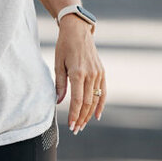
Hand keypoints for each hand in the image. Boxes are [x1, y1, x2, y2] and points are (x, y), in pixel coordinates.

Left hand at [54, 15, 105, 132]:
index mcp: (77, 72)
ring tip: (82, 124)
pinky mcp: (102, 73)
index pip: (77, 100)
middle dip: (81, 118)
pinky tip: (96, 115)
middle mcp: (90, 75)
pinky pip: (103, 92)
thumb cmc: (64, 46)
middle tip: (76, 129)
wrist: (78, 31)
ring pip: (95, 100)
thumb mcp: (58, 63)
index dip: (74, 114)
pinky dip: (100, 105)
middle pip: (87, 103)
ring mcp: (98, 74)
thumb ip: (59, 83)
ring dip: (89, 114)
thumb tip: (58, 102)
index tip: (71, 125)